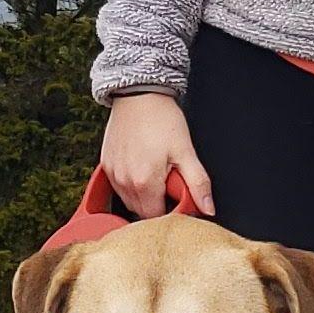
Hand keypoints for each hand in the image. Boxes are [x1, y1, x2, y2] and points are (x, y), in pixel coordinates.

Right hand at [97, 90, 213, 219]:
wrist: (139, 95)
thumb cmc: (161, 119)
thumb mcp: (186, 151)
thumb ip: (198, 183)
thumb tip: (208, 207)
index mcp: (144, 182)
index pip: (157, 217)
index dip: (171, 211)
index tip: (178, 197)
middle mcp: (124, 181)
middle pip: (142, 212)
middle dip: (157, 204)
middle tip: (169, 182)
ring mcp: (113, 174)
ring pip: (129, 201)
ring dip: (143, 196)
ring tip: (156, 174)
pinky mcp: (105, 165)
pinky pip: (118, 187)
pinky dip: (130, 184)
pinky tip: (142, 168)